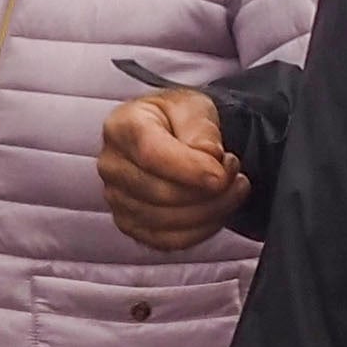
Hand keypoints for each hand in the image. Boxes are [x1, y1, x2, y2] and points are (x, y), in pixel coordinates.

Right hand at [101, 87, 248, 252]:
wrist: (171, 135)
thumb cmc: (179, 119)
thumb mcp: (194, 106)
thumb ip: (201, 128)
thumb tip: (209, 156)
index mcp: (122, 127)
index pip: (152, 154)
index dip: (191, 169)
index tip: (222, 174)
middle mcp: (112, 165)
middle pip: (160, 192)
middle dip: (208, 191)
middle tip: (234, 175)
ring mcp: (116, 198)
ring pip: (166, 221)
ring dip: (210, 211)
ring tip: (232, 189)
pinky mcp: (129, 224)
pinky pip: (168, 240)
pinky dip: (200, 230)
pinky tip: (217, 211)